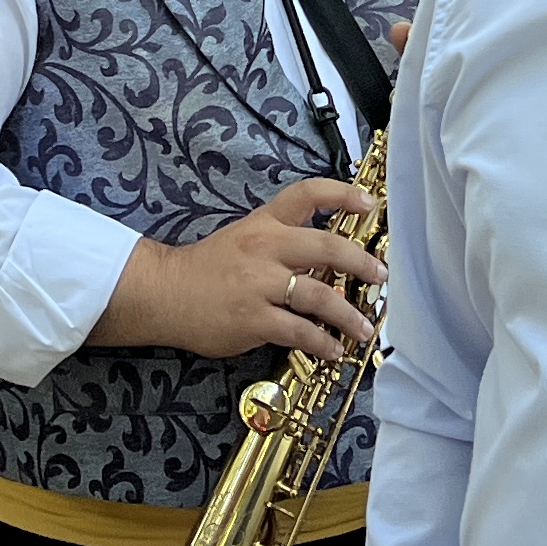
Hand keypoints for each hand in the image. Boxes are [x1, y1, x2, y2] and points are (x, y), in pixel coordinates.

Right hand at [92, 172, 384, 359]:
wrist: (165, 293)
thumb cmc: (208, 268)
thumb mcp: (244, 239)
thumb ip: (283, 245)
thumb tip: (328, 261)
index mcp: (264, 223)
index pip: (307, 194)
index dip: (343, 194)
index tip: (371, 203)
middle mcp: (266, 247)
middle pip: (327, 246)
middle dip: (362, 262)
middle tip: (381, 275)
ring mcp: (260, 284)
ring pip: (320, 296)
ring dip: (350, 315)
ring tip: (365, 328)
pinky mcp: (254, 319)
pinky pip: (299, 331)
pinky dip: (322, 343)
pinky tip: (333, 350)